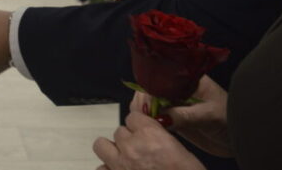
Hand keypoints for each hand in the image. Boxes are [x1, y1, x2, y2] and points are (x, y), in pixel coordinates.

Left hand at [92, 112, 206, 169]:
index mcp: (149, 134)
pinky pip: (101, 168)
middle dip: (128, 140)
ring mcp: (119, 164)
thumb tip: (151, 137)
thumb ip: (160, 138)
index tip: (145, 134)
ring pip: (101, 145)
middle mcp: (131, 145)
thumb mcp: (180, 151)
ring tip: (124, 160)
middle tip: (139, 151)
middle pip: (119, 131)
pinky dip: (108, 169)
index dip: (139, 126)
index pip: (133, 116)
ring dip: (112, 151)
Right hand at [130, 76, 231, 157]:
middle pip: (151, 90)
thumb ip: (185, 116)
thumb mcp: (209, 115)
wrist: (242, 137)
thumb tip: (159, 118)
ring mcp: (176, 103)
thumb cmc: (231, 119)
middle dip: (144, 102)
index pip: (161, 78)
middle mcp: (178, 88)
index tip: (144, 105)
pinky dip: (150, 122)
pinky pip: (157, 118)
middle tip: (143, 117)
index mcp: (187, 78)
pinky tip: (149, 128)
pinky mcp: (175, 118)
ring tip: (146, 124)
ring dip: (145, 113)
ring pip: (151, 104)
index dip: (149, 90)